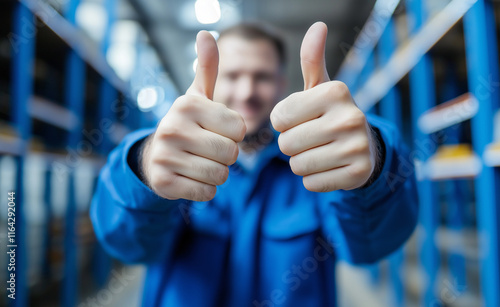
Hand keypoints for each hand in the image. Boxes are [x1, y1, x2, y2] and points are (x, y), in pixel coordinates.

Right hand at [142, 31, 245, 200]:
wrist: (154, 156)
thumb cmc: (188, 125)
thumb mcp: (197, 96)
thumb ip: (207, 68)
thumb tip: (206, 34)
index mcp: (187, 105)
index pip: (239, 128)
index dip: (234, 134)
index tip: (217, 131)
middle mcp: (172, 128)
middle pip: (231, 153)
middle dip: (227, 156)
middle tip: (209, 150)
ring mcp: (165, 157)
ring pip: (220, 175)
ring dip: (218, 173)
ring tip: (201, 163)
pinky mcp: (163, 183)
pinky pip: (206, 193)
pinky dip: (205, 189)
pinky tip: (191, 178)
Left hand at [270, 22, 376, 191]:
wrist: (365, 147)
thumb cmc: (330, 114)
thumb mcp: (320, 87)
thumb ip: (311, 60)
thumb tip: (318, 25)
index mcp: (336, 91)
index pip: (279, 117)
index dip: (283, 123)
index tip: (301, 119)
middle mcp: (350, 117)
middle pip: (286, 144)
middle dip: (290, 145)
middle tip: (310, 139)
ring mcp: (357, 148)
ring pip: (297, 165)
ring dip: (300, 162)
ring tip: (319, 152)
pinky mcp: (358, 174)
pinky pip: (311, 183)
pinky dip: (313, 179)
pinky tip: (329, 167)